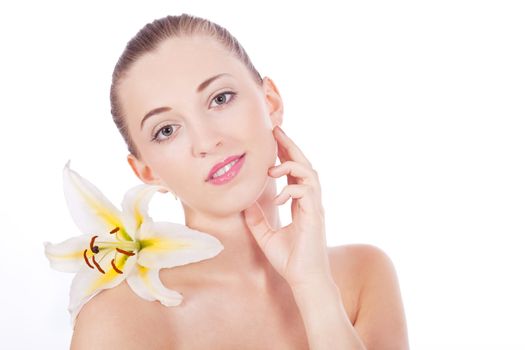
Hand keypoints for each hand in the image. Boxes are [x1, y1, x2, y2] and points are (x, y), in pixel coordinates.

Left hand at [243, 125, 331, 288]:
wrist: (304, 280)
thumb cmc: (289, 260)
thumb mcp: (266, 236)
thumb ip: (256, 219)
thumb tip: (245, 203)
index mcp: (300, 204)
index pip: (295, 172)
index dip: (285, 154)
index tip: (274, 139)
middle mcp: (310, 202)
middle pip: (305, 165)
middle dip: (291, 146)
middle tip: (276, 130)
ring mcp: (315, 208)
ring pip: (310, 174)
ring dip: (292, 165)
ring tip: (274, 166)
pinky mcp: (315, 217)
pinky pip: (306, 193)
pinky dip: (291, 190)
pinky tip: (279, 197)